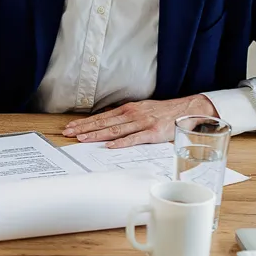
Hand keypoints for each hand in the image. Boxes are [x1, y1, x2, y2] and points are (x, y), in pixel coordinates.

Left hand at [62, 95, 217, 148]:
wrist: (187, 110)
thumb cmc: (162, 112)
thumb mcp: (141, 110)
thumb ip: (125, 117)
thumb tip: (107, 123)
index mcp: (128, 109)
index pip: (101, 117)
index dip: (84, 122)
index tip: (70, 127)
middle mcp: (132, 114)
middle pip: (104, 123)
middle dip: (84, 128)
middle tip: (68, 133)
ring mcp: (142, 123)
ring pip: (115, 130)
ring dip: (97, 135)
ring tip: (82, 139)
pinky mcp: (153, 133)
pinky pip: (135, 138)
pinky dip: (121, 142)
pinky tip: (110, 145)